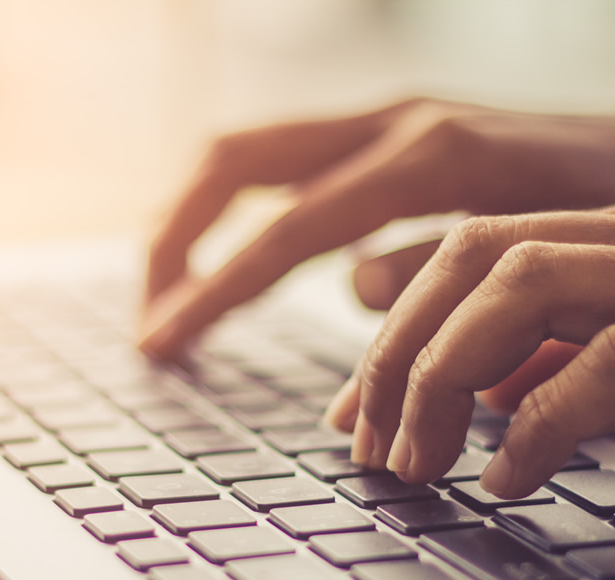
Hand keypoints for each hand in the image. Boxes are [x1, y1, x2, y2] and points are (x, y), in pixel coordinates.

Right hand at [139, 97, 614, 356]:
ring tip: (168, 293)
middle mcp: (392, 121)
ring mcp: (386, 120)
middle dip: (173, 242)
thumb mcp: (546, 256)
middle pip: (233, 162)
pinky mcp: (388, 135)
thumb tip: (354, 287)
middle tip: (150, 318)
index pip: (282, 231)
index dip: (211, 292)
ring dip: (192, 221)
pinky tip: (233, 262)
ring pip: (246, 152)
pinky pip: (284, 165)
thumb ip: (443, 270)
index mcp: (427, 156)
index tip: (159, 344)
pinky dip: (238, 214)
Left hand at [325, 207, 614, 498]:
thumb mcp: (600, 347)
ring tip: (416, 465)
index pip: (463, 253)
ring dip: (442, 379)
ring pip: (519, 279)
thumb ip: (507, 331)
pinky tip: (505, 481)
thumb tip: (401, 318)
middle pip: (471, 250)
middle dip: (394, 353)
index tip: (349, 416)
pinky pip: (603, 359)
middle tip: (367, 449)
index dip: (391, 333)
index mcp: (595, 237)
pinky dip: (538, 426)